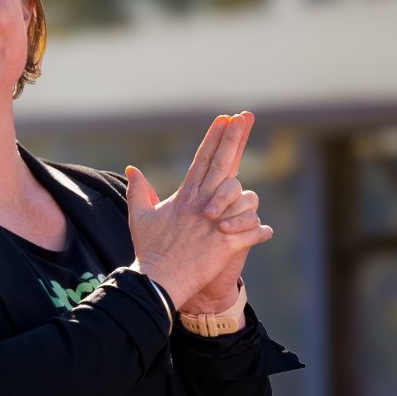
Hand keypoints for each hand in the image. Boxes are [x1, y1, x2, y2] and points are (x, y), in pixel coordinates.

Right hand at [127, 112, 272, 312]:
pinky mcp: (226, 243)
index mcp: (184, 196)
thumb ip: (138, 190)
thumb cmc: (149, 250)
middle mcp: (201, 203)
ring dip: (244, 206)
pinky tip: (262, 234)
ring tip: (232, 223)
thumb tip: (133, 169)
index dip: (213, 138)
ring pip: (243, 198)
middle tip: (246, 115)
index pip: (201, 159)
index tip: (224, 118)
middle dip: (234, 137)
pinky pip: (253, 230)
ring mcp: (215, 222)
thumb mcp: (139, 216)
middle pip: (223, 164)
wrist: (157, 280)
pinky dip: (259, 232)